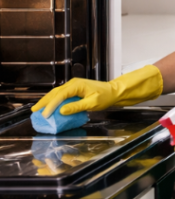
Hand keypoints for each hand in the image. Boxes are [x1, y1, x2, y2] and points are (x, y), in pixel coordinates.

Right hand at [31, 65, 162, 117]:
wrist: (115, 91)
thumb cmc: (106, 96)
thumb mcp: (93, 103)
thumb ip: (77, 107)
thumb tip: (62, 111)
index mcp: (77, 85)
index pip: (59, 96)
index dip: (51, 105)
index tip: (45, 114)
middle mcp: (73, 84)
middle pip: (54, 93)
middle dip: (44, 102)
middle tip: (35, 111)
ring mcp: (73, 87)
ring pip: (56, 94)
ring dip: (47, 101)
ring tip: (39, 109)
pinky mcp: (75, 90)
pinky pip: (62, 95)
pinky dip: (54, 101)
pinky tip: (50, 107)